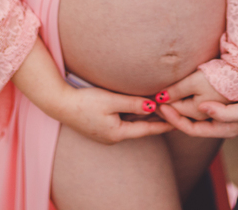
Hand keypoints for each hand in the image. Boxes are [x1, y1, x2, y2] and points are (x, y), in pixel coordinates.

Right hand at [12, 39, 169, 144]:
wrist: (59, 104)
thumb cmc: (84, 102)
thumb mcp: (112, 100)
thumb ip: (133, 104)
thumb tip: (152, 107)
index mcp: (117, 133)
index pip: (146, 129)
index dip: (163, 125)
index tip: (178, 122)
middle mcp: (112, 136)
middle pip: (139, 128)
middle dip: (155, 121)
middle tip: (173, 113)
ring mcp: (105, 132)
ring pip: (130, 125)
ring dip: (144, 118)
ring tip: (160, 110)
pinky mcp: (99, 126)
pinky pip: (121, 121)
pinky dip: (132, 115)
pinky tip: (138, 109)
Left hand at [157, 77, 237, 138]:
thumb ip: (225, 114)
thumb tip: (202, 109)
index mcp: (224, 128)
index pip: (191, 128)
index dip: (174, 120)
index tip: (159, 107)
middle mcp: (220, 121)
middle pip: (189, 120)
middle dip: (171, 113)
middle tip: (154, 100)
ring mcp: (222, 110)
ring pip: (193, 111)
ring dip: (178, 103)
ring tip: (163, 93)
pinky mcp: (225, 98)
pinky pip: (201, 101)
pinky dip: (189, 96)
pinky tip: (182, 86)